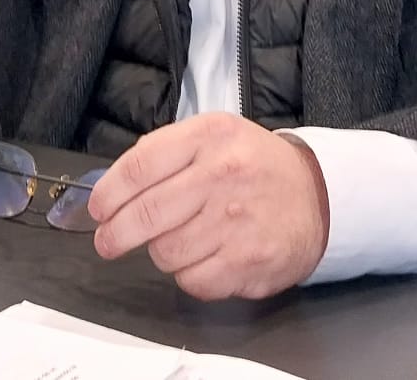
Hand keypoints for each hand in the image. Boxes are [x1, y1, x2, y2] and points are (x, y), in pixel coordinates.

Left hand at [86, 112, 329, 300]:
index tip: (98, 209)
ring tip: (179, 241)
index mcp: (210, 137)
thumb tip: (113, 185)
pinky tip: (205, 257)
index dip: (108, 194)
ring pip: (165, 252)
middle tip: (108, 241)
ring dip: (161, 252)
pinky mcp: (248, 260)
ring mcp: (236, 220)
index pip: (139, 167)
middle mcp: (223, 174)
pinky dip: (190, 275)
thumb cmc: (255, 168)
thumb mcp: (215, 136)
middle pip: (145, 214)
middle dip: (116, 234)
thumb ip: (166, 151)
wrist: (318, 197)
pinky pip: (192, 280)